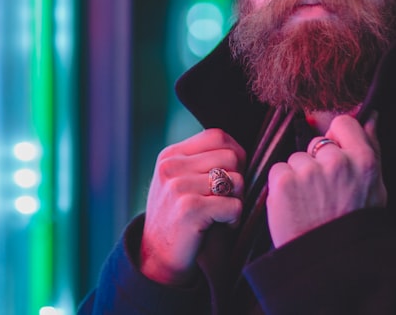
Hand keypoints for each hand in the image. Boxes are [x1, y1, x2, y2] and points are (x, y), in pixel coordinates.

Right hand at [140, 128, 245, 284]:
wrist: (156, 259)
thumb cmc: (176, 218)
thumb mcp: (178, 181)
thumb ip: (200, 162)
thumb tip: (240, 152)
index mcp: (171, 155)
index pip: (218, 136)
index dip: (235, 155)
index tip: (230, 178)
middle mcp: (171, 166)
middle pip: (232, 157)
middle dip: (238, 180)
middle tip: (226, 200)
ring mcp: (178, 187)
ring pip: (237, 181)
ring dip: (237, 201)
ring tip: (222, 214)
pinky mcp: (189, 209)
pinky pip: (234, 205)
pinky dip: (234, 219)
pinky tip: (221, 226)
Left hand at [266, 113, 385, 247]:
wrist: (326, 263)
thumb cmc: (352, 224)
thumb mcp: (374, 188)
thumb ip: (371, 148)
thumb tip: (371, 115)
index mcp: (364, 161)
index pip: (343, 123)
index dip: (336, 139)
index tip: (335, 156)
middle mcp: (337, 162)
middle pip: (316, 144)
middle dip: (317, 162)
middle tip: (324, 194)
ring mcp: (308, 170)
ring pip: (296, 158)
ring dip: (298, 176)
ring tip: (310, 204)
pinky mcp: (283, 181)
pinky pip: (279, 170)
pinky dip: (282, 186)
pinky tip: (294, 206)